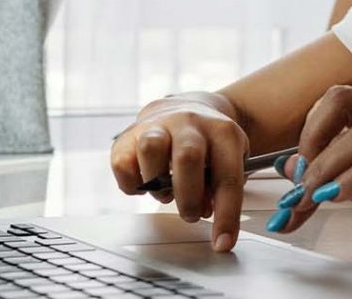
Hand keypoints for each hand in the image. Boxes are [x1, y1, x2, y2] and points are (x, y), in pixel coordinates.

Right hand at [109, 95, 248, 251]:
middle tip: (191, 214)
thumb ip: (220, 187)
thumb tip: (204, 210)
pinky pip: (122, 163)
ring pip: (150, 149)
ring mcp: (157, 126)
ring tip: (166, 193)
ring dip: (157, 185)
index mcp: (222, 131)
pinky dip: (132, 184)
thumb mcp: (229, 159)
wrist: (186, 107)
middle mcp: (189, 123)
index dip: (226, 215)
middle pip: (187, 157)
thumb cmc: (209, 143)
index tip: (222, 243)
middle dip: (188, 197)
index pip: (227, 176)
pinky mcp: (129, 135)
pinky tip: (146, 184)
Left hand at [269, 86, 351, 271]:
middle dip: (310, 146)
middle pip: (343, 104)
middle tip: (298, 187)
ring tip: (311, 198)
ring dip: (326, 169)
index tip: (295, 174)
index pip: (340, 100)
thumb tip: (293, 166)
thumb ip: (345, 174)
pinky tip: (339, 197)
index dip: (308, 133)